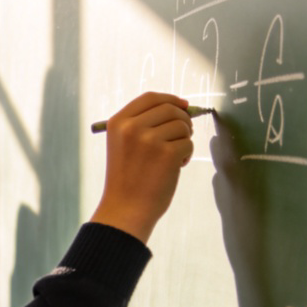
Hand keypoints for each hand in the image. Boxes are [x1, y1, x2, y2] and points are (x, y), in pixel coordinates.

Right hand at [89, 92, 194, 243]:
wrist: (125, 208)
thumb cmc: (127, 178)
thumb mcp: (122, 144)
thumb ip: (141, 123)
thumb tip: (179, 107)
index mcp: (118, 122)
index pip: (150, 98)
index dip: (170, 98)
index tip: (184, 105)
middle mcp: (132, 127)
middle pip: (169, 109)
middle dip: (183, 119)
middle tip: (183, 135)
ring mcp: (149, 140)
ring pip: (182, 126)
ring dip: (184, 140)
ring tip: (173, 157)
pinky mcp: (167, 154)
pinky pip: (188, 144)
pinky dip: (186, 155)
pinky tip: (175, 167)